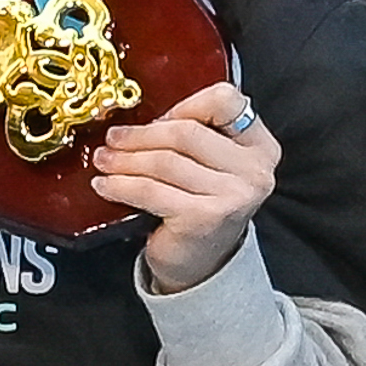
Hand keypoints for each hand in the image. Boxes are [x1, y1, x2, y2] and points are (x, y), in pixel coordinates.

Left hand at [93, 80, 279, 293]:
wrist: (202, 263)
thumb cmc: (202, 207)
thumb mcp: (212, 165)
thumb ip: (196, 134)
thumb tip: (140, 115)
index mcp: (260, 147)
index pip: (227, 101)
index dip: (186, 105)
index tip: (158, 117)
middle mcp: (255, 170)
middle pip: (187, 132)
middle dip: (142, 134)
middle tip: (114, 138)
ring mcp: (233, 195)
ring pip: (165, 161)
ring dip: (125, 159)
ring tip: (105, 160)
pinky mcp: (205, 217)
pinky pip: (151, 190)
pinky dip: (121, 185)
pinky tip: (106, 185)